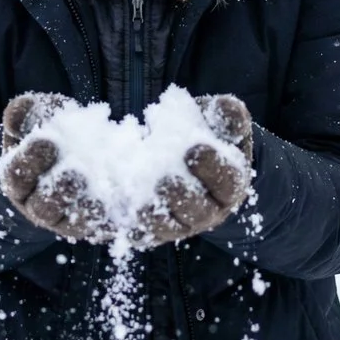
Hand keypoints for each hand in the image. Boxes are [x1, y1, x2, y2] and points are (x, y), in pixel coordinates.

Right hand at [0, 93, 111, 241]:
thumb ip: (28, 112)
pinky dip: (113, 220)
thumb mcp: (39, 116)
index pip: (16, 176)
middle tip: (75, 170)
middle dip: (59, 190)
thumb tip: (17, 114)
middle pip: (43, 207)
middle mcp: (39, 205)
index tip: (46, 141)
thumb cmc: (52, 130)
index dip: (29, 161)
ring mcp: (67, 219)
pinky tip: (127, 208)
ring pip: (72, 225)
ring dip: (86, 212)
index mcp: (19, 179)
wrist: (78, 148)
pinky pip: (102, 228)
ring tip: (99, 197)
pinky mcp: (94, 225)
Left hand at [130, 95, 252, 248]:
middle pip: (198, 212)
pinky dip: (124, 224)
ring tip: (139, 202)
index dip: (214, 168)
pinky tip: (111, 210)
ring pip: (166, 228)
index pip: (228, 181)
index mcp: (229, 184)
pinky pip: (138, 232)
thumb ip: (226, 114)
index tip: (195, 148)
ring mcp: (178, 224)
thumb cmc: (206, 134)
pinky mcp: (151, 229)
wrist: (184, 153)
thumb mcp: (219, 121)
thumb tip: (227, 107)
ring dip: (152, 217)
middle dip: (181, 196)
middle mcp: (207, 210)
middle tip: (165, 179)